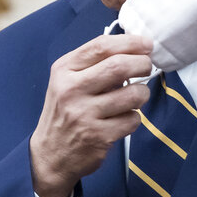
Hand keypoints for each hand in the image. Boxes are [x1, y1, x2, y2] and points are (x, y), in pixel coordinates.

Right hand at [29, 34, 152, 196]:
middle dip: (142, 63)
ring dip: (142, 93)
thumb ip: (92, 63)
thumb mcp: (66, 80)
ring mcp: (84, 114)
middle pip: (118, 66)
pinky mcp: (98, 137)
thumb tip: (134, 49)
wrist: (49, 154)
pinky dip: (135, 117)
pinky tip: (124, 118)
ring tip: (137, 95)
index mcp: (64, 70)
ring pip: (132, 94)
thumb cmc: (64, 111)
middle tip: (146, 66)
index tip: (146, 44)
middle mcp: (71, 89)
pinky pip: (132, 120)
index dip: (130, 42)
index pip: (101, 46)